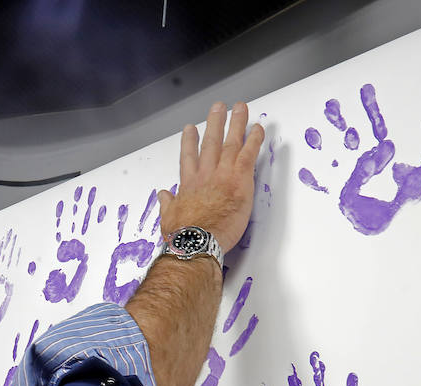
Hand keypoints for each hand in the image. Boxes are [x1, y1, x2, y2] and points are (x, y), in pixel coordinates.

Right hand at [158, 101, 264, 254]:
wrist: (197, 242)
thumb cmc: (183, 237)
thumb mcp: (169, 218)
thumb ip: (168, 204)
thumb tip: (162, 196)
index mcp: (189, 184)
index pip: (188, 157)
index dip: (189, 142)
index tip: (190, 129)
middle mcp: (205, 174)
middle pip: (211, 142)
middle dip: (214, 123)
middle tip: (218, 107)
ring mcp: (222, 174)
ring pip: (230, 142)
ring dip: (235, 123)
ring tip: (240, 108)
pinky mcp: (239, 180)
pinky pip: (248, 154)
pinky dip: (254, 140)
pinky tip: (258, 128)